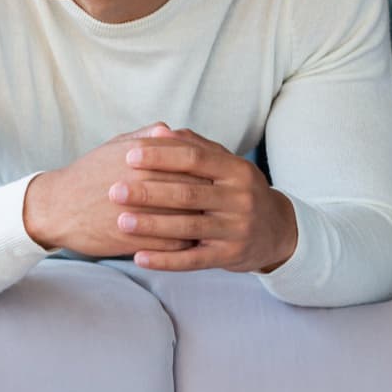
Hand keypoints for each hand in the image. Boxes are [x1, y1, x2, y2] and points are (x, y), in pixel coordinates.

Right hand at [23, 123, 213, 258]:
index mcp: (143, 159)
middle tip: (222, 203)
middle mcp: (144, 186)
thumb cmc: (87, 175)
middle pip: (196, 192)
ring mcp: (140, 216)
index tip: (218, 178)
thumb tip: (173, 130)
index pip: (193, 163)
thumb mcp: (113, 147)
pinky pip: (174, 246)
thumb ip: (146, 137)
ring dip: (203, 223)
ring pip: (189, 221)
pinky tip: (189, 241)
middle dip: (212, 198)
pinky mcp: (135, 242)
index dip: (210, 172)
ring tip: (210, 223)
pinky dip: (186, 245)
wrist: (55, 208)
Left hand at [108, 125, 298, 273]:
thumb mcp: (226, 166)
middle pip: (188, 194)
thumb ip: (194, 147)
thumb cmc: (236, 191)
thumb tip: (157, 130)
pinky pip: (193, 260)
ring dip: (152, 225)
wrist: (277, 230)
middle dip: (148, 192)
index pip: (195, 159)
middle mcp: (240, 198)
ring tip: (121, 222)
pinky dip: (165, 260)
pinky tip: (139, 257)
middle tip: (114, 191)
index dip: (161, 157)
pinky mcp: (230, 256)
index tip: (129, 156)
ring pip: (188, 228)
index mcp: (236, 170)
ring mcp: (236, 229)